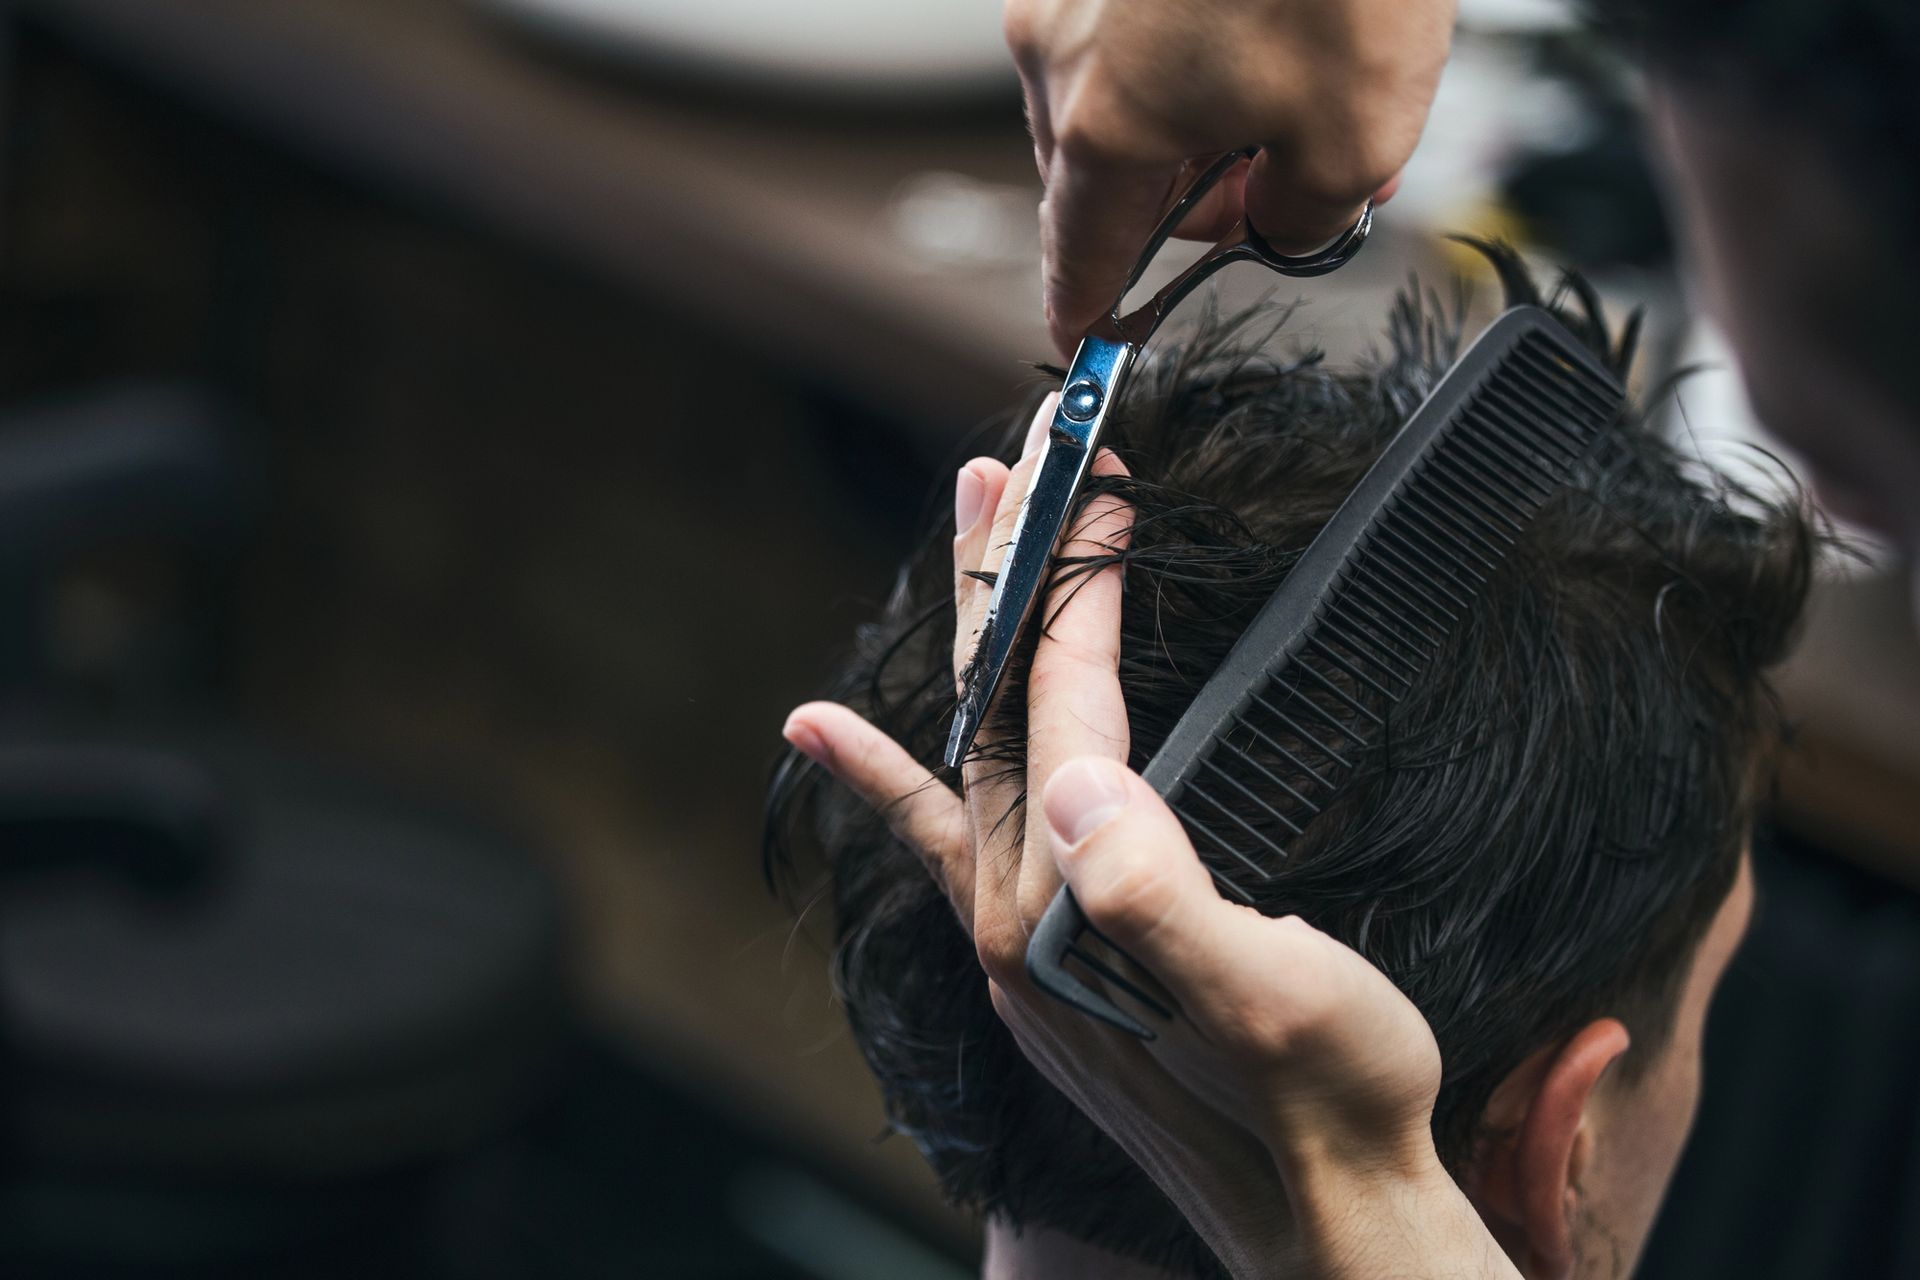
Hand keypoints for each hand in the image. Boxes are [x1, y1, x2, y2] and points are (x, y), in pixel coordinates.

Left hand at [785, 401, 1516, 1276]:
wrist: (1326, 1215)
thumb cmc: (1324, 1101)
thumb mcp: (1270, 997)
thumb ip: (1160, 899)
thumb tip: (1078, 786)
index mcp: (1067, 906)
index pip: (1058, 709)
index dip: (1077, 593)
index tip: (1101, 486)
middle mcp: (1014, 916)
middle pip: (993, 709)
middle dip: (1001, 578)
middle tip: (1003, 462)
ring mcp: (1015, 937)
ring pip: (975, 751)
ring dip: (974, 639)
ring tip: (971, 536)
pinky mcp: (1034, 956)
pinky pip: (939, 838)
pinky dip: (885, 777)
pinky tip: (831, 733)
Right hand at [1005, 0, 1455, 354]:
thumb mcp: (1355, 137)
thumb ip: (1300, 219)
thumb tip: (1278, 222)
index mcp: (1104, 127)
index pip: (1079, 256)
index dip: (1088, 309)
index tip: (1086, 334)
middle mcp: (1058, 52)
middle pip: (1097, 178)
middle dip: (1180, 204)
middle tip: (1274, 189)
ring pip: (1111, 98)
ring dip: (1188, 122)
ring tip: (1289, 89)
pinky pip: (1124, 28)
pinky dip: (1185, 52)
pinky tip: (1265, 25)